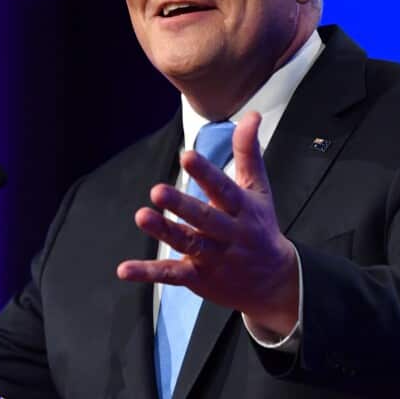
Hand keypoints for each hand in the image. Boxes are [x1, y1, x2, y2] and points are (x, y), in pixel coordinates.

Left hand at [116, 111, 299, 337]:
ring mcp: (212, 257)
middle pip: (204, 219)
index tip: (186, 156)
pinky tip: (124, 269)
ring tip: (142, 216)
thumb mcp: (259, 190)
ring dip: (164, 231)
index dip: (205, 173)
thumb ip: (248, 152)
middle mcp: (228, 233)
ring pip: (187, 243)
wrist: (275, 283)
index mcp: (241, 208)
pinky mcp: (197, 277)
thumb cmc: (260, 227)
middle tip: (158, 190)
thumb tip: (250, 115)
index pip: (223, 188)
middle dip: (182, 205)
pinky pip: (171, 274)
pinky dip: (148, 272)